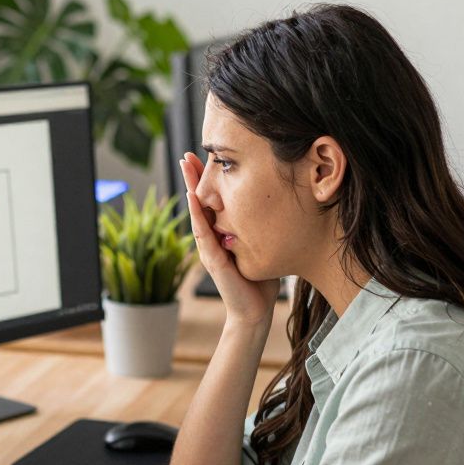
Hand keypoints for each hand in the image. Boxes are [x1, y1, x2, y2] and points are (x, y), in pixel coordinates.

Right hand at [180, 153, 279, 326]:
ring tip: (186, 166)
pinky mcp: (212, 260)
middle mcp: (210, 238)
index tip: (205, 156)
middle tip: (187, 153)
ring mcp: (208, 248)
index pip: (211, 201)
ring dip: (190, 188)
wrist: (255, 311)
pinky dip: (196, 213)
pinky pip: (202, 232)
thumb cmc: (259, 279)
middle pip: (199, 201)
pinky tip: (193, 196)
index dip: (207, 180)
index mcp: (221, 233)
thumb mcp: (260, 244)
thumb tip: (277, 203)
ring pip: (196, 212)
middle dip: (193, 177)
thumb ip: (259, 227)